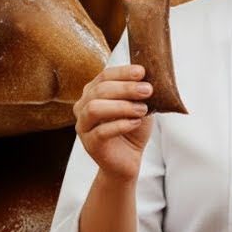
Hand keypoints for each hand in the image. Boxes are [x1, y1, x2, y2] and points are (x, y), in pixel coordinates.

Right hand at [73, 64, 154, 181]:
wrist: (127, 160)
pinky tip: (136, 123)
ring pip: (94, 108)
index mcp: (93, 93)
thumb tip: (149, 79)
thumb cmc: (131, 130)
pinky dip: (120, 125)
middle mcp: (83, 107)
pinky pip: (101, 131)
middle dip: (125, 88)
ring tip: (142, 109)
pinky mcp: (89, 144)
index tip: (142, 72)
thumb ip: (139, 94)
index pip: (104, 76)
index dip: (122, 72)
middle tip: (147, 90)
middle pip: (99, 90)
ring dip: (121, 106)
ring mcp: (83, 126)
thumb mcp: (139, 106)